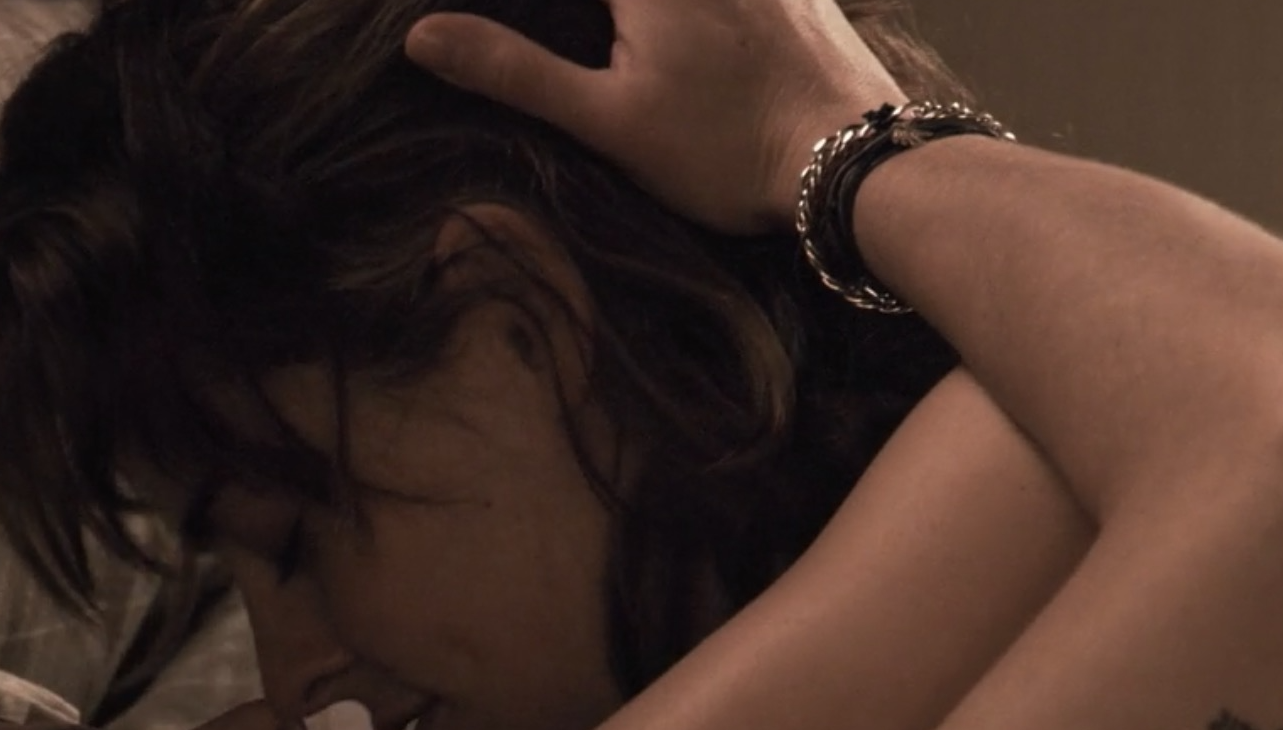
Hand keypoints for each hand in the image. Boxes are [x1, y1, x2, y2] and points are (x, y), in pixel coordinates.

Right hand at [405, 0, 905, 234]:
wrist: (859, 161)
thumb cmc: (729, 148)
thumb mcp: (609, 121)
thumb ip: (516, 71)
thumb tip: (423, 37)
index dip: (517, 13)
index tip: (493, 32)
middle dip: (593, 22)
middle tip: (599, 62)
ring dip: (630, 20)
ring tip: (618, 45)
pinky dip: (688, 10)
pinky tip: (680, 38)